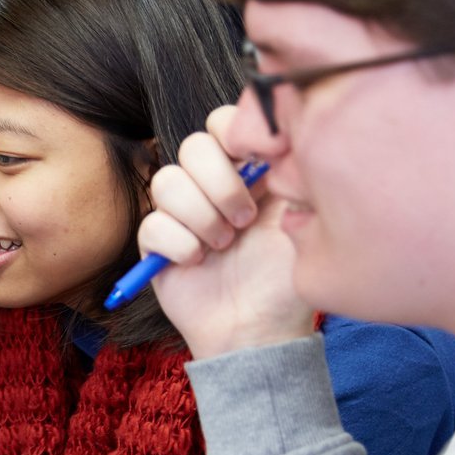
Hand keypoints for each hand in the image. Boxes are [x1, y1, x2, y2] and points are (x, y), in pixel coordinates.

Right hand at [139, 106, 315, 358]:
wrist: (258, 331)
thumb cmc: (285, 280)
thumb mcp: (302, 220)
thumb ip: (291, 172)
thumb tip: (280, 137)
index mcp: (246, 172)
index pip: (223, 123)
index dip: (233, 133)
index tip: (257, 162)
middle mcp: (209, 187)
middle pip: (192, 146)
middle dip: (219, 182)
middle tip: (244, 219)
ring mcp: (180, 214)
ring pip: (166, 181)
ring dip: (200, 216)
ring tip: (223, 245)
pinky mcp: (156, 242)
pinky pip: (153, 224)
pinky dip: (179, 245)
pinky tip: (199, 262)